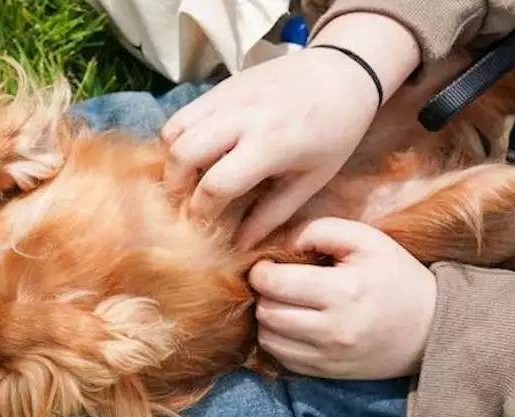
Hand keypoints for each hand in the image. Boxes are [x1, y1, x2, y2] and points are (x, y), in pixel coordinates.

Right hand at [161, 12, 419, 247]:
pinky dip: (176, 139)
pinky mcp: (219, 87)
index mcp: (270, 144)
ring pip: (174, 131)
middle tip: (185, 203)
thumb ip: (273, 214)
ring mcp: (226, 98)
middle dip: (176, 187)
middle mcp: (241, 117)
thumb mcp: (312, 180)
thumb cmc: (335, 132)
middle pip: (183, 155)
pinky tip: (193, 155)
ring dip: (172, 161)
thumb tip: (240, 245)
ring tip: (186, 179)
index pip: (217, 184)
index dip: (202, 211)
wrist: (341, 73)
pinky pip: (182, 115)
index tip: (203, 225)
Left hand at [249, 218, 436, 379]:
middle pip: (266, 311)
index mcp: (343, 291)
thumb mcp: (367, 240)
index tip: (269, 264)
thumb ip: (321, 230)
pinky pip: (281, 358)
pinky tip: (294, 324)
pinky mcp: (326, 372)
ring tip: (286, 303)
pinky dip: (279, 340)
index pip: (274, 283)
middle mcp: (332, 329)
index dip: (262, 270)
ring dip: (268, 317)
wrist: (429, 329)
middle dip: (263, 294)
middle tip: (278, 283)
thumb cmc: (396, 277)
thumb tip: (283, 242)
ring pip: (268, 337)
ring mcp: (328, 355)